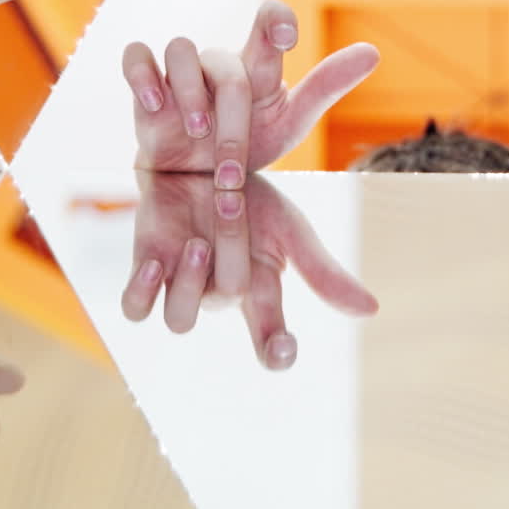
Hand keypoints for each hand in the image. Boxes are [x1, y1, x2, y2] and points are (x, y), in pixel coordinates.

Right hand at [122, 0, 378, 295]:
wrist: (184, 209)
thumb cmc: (241, 212)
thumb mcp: (280, 233)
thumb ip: (319, 268)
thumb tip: (371, 312)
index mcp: (266, 101)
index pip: (273, 30)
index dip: (277, 24)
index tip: (286, 35)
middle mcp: (224, 82)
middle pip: (231, 62)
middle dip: (234, 115)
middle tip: (232, 172)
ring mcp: (181, 88)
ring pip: (181, 47)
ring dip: (188, 88)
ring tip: (195, 135)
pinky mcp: (143, 102)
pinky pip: (134, 56)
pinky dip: (141, 70)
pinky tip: (151, 105)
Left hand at [122, 169, 377, 369]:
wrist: (198, 157)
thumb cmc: (251, 195)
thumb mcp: (290, 227)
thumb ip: (322, 271)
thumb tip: (372, 310)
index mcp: (259, 291)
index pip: (270, 341)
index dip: (275, 351)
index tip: (284, 348)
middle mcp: (219, 296)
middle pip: (228, 301)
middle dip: (230, 254)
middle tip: (231, 204)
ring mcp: (181, 284)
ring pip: (179, 318)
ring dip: (189, 282)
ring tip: (196, 242)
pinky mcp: (147, 268)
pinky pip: (136, 306)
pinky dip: (143, 292)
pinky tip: (156, 262)